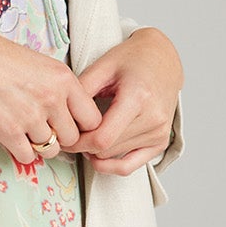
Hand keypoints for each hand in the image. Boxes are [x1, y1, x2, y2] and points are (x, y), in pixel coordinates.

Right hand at [0, 13, 107, 169]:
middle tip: (44, 129)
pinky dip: (21, 151)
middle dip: (60, 137)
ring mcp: (31, 117)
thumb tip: (67, 112)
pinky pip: (28, 156)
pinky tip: (11, 136)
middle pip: (73, 138)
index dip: (82, 125)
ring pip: (51, 150)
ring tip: (25, 130)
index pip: (92, 118)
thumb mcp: (37, 62)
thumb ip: (56, 86)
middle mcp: (52, 99)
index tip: (69, 124)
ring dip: (40, 145)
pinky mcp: (9, 133)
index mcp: (63, 78)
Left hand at [73, 27, 181, 175]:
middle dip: (83, 147)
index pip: (102, 138)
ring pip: (114, 159)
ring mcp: (159, 133)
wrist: (162, 59)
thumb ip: (81, 91)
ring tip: (87, 136)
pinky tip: (98, 156)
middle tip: (73, 135)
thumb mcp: (102, 67)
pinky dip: (110, 166)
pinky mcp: (160, 142)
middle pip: (106, 150)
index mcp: (138, 98)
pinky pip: (129, 167)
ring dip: (96, 153)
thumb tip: (63, 118)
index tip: (66, 136)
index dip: (78, 143)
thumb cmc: (132, 59)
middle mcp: (152, 119)